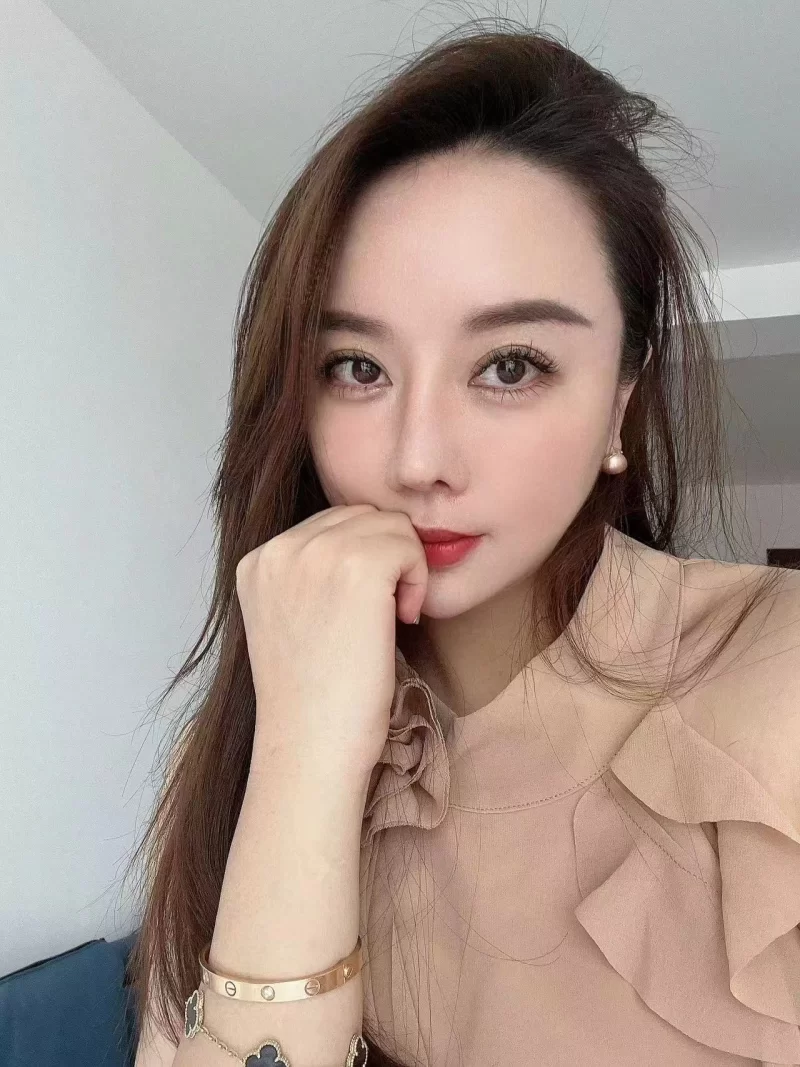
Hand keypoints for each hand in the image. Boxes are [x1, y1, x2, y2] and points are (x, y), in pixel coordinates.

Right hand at [235, 504, 427, 772]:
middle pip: (361, 516)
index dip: (360, 561)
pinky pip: (409, 544)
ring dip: (403, 568)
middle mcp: (280, 549)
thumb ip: (308, 578)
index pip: (330, 524)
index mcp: (258, 561)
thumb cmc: (312, 701)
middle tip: (383, 615)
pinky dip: (417, 579)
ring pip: (389, 525)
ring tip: (391, 619)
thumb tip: (362, 544)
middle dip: (384, 558)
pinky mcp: (358, 567)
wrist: (311, 748)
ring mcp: (316, 553)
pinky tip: (404, 620)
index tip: (359, 613)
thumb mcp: (289, 622)